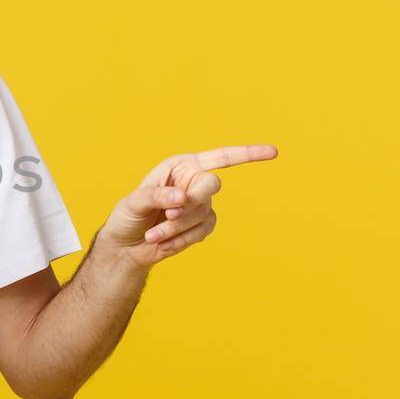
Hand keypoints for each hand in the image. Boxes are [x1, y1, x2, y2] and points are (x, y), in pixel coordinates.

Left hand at [98, 144, 278, 271]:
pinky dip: (181, 239)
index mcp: (181, 166)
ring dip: (177, 227)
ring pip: (203, 213)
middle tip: (169, 214)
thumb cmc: (128, 216)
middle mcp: (194, 182)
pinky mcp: (202, 226)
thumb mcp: (135, 202)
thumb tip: (181, 197)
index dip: (247, 154)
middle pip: (212, 185)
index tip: (273, 152)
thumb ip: (157, 196)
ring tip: (153, 234)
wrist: (127, 246)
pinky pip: (202, 231)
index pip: (220, 157)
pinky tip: (162, 242)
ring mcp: (200, 205)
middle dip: (191, 202)